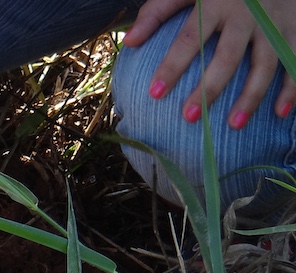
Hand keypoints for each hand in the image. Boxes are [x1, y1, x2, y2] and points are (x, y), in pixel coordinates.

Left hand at [124, 0, 295, 122]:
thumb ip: (158, 11)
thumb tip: (129, 42)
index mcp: (215, 3)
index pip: (189, 39)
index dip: (172, 66)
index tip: (155, 93)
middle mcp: (246, 14)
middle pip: (227, 57)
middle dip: (209, 88)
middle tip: (190, 117)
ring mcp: (274, 22)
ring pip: (265, 63)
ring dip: (251, 96)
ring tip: (234, 124)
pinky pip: (295, 58)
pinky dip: (292, 87)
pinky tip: (281, 112)